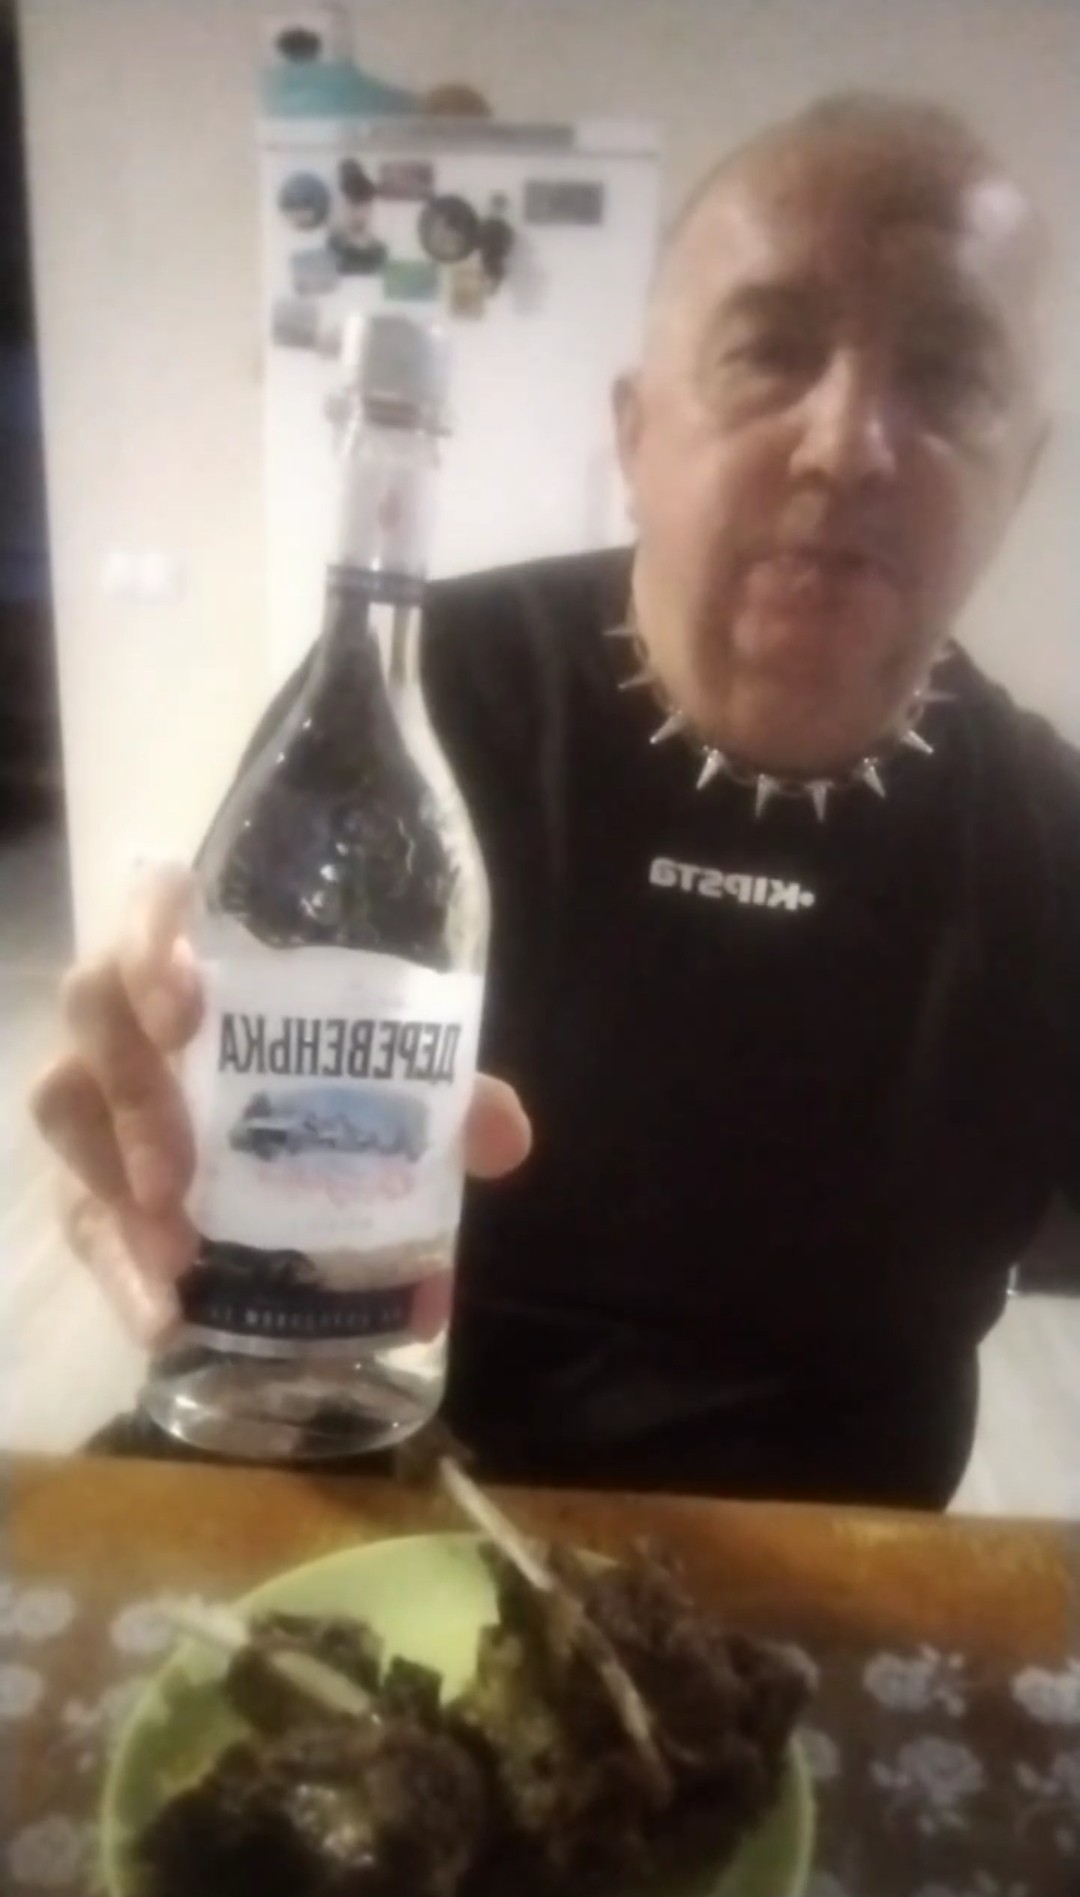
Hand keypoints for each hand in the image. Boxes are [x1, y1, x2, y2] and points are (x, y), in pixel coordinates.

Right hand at [31, 865, 531, 1345]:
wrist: (278, 1130)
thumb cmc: (327, 1066)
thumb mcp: (389, 1077)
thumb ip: (445, 1094)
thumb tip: (505, 1137)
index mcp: (210, 952)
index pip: (155, 906)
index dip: (151, 944)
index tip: (188, 1013)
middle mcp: (138, 1007)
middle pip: (94, 1013)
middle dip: (131, 1094)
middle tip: (179, 1174)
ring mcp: (103, 1089)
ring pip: (64, 1107)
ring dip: (109, 1179)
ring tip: (177, 1253)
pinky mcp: (92, 1171)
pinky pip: (80, 1211)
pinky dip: (118, 1270)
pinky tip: (164, 1320)